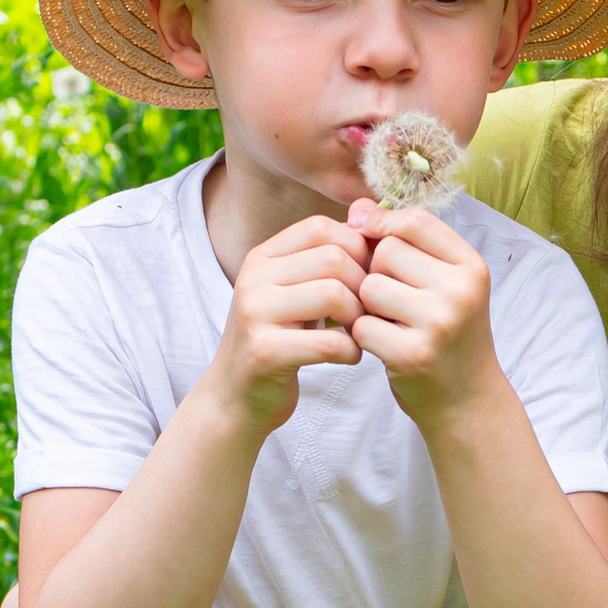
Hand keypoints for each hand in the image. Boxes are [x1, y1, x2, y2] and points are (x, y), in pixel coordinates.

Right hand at [208, 214, 369, 433]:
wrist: (235, 398)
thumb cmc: (279, 340)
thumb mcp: (295, 291)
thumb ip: (325, 256)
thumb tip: (372, 209)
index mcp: (262, 257)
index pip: (322, 227)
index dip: (357, 249)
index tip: (367, 278)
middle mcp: (254, 278)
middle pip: (334, 258)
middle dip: (363, 286)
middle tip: (367, 312)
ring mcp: (255, 314)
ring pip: (334, 294)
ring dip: (359, 317)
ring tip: (358, 333)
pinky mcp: (265, 352)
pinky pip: (330, 342)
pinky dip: (351, 351)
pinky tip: (348, 357)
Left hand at [345, 200, 497, 424]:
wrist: (467, 400)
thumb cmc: (448, 335)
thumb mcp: (440, 283)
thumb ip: (403, 241)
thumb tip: (357, 206)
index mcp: (471, 266)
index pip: (414, 221)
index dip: (383, 225)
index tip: (371, 241)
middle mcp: (461, 290)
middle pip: (385, 251)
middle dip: (375, 272)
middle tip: (390, 299)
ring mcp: (439, 323)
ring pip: (369, 286)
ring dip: (366, 305)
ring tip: (387, 321)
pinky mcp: (413, 354)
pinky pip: (362, 326)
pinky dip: (363, 336)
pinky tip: (382, 345)